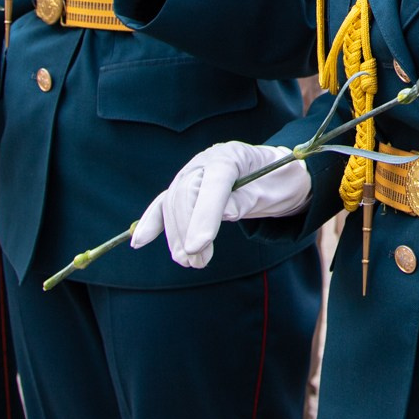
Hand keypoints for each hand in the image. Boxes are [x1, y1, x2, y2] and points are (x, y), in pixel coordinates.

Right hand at [130, 142, 309, 268]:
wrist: (278, 172)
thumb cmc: (279, 180)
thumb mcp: (274, 191)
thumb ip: (247, 200)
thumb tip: (225, 213)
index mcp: (232, 156)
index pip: (214, 183)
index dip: (204, 215)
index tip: (198, 245)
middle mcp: (208, 160)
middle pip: (187, 194)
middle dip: (188, 231)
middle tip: (198, 262)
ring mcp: (193, 172)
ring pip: (173, 202)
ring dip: (177, 236)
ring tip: (190, 262)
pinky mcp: (185, 186)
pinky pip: (165, 203)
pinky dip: (152, 222)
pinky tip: (139, 241)